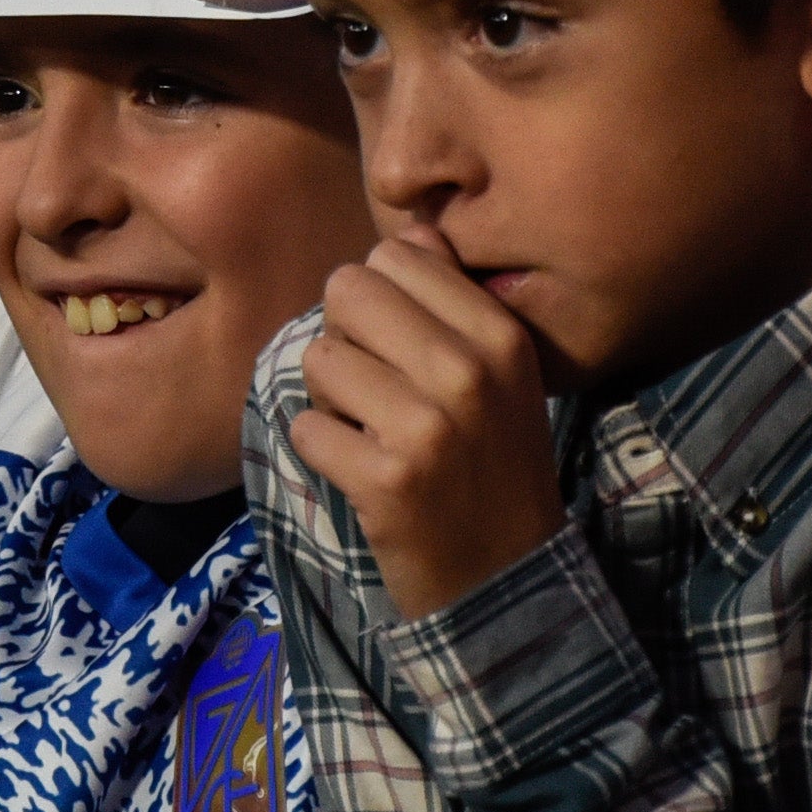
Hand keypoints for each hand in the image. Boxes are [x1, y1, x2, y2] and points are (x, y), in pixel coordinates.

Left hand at [286, 224, 562, 618]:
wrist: (506, 580)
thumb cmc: (493, 465)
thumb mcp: (500, 376)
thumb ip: (454, 299)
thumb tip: (410, 231)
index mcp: (499, 337)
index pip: (398, 254)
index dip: (379, 294)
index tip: (397, 342)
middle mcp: (468, 372)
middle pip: (348, 291)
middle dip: (344, 334)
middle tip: (370, 386)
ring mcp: (426, 428)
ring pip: (319, 358)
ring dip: (329, 396)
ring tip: (368, 430)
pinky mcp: (385, 481)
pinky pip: (306, 425)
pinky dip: (320, 447)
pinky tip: (357, 469)